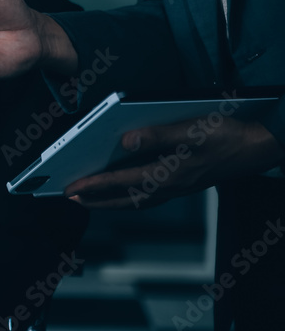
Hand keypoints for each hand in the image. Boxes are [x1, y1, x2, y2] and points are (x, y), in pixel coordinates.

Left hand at [66, 117, 284, 208]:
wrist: (260, 148)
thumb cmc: (229, 136)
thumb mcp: (193, 129)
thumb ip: (157, 136)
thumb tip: (125, 141)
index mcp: (168, 175)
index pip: (121, 182)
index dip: (93, 185)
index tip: (70, 188)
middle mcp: (169, 187)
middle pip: (123, 199)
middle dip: (95, 199)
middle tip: (70, 197)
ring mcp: (176, 189)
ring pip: (134, 201)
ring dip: (110, 201)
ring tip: (89, 198)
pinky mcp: (182, 185)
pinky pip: (147, 196)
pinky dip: (129, 197)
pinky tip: (124, 191)